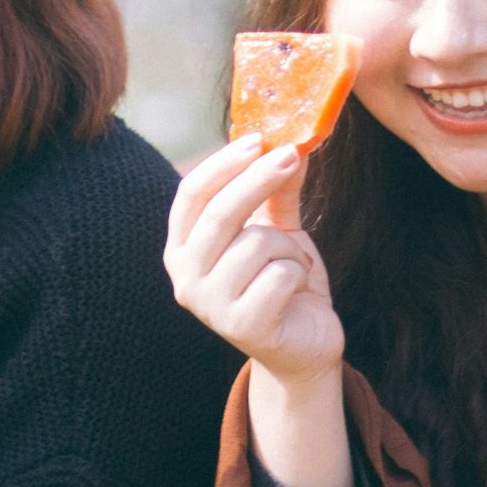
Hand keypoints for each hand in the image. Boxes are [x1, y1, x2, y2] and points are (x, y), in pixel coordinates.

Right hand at [166, 134, 343, 388]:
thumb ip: (278, 190)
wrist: (304, 347)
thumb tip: (293, 141)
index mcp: (183, 248)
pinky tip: (296, 292)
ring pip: (258, 243)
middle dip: (260, 177)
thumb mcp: (279, 230)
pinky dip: (299, 274)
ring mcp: (209, 305)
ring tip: (294, 266)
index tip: (258, 139)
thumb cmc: (284, 283)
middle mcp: (185, 277)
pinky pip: (280, 274)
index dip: (223, 163)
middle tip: (293, 153)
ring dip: (290, 248)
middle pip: (220, 212)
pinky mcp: (241, 326)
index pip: (191, 195)